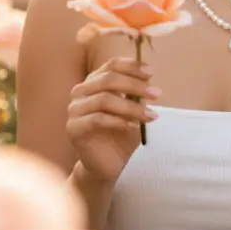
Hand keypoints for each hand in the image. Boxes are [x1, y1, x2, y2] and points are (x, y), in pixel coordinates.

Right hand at [66, 56, 159, 181]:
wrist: (108, 164)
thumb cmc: (121, 134)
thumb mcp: (133, 110)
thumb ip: (136, 94)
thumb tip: (148, 80)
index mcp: (94, 82)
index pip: (111, 65)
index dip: (131, 66)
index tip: (151, 73)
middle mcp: (80, 92)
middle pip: (108, 79)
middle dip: (135, 85)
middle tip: (157, 94)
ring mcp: (74, 109)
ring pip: (104, 99)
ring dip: (131, 107)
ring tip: (150, 115)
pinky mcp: (73, 128)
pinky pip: (98, 119)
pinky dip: (119, 121)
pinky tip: (134, 127)